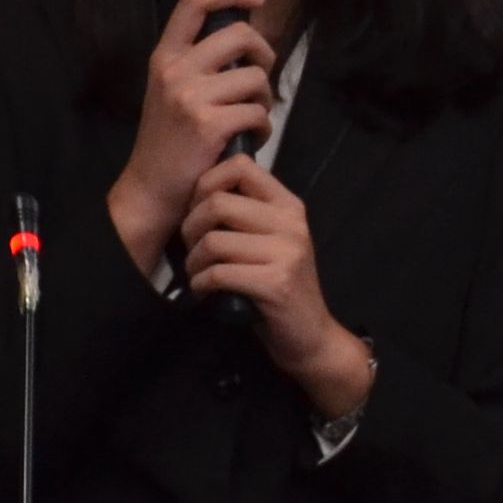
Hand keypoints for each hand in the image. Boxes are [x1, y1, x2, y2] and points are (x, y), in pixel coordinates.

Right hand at [105, 0, 274, 268]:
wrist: (150, 189)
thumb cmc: (168, 141)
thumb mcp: (170, 90)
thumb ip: (198, 62)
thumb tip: (244, 38)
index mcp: (165, 56)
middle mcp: (175, 69)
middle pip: (240, 34)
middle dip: (264, 53)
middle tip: (261, 76)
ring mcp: (191, 96)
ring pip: (256, 77)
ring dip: (265, 100)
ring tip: (253, 117)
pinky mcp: (209, 124)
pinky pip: (258, 112)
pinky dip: (264, 128)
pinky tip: (252, 139)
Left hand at [182, 158, 373, 415]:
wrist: (311, 337)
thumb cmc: (281, 289)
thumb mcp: (271, 242)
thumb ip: (247, 215)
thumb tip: (198, 193)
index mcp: (288, 206)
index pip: (240, 166)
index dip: (206, 183)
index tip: (198, 210)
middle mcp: (291, 223)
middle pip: (218, 203)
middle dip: (190, 227)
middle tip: (190, 248)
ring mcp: (286, 253)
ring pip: (213, 241)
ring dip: (193, 262)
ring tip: (196, 274)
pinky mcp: (276, 284)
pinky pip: (218, 273)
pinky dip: (200, 284)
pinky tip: (203, 291)